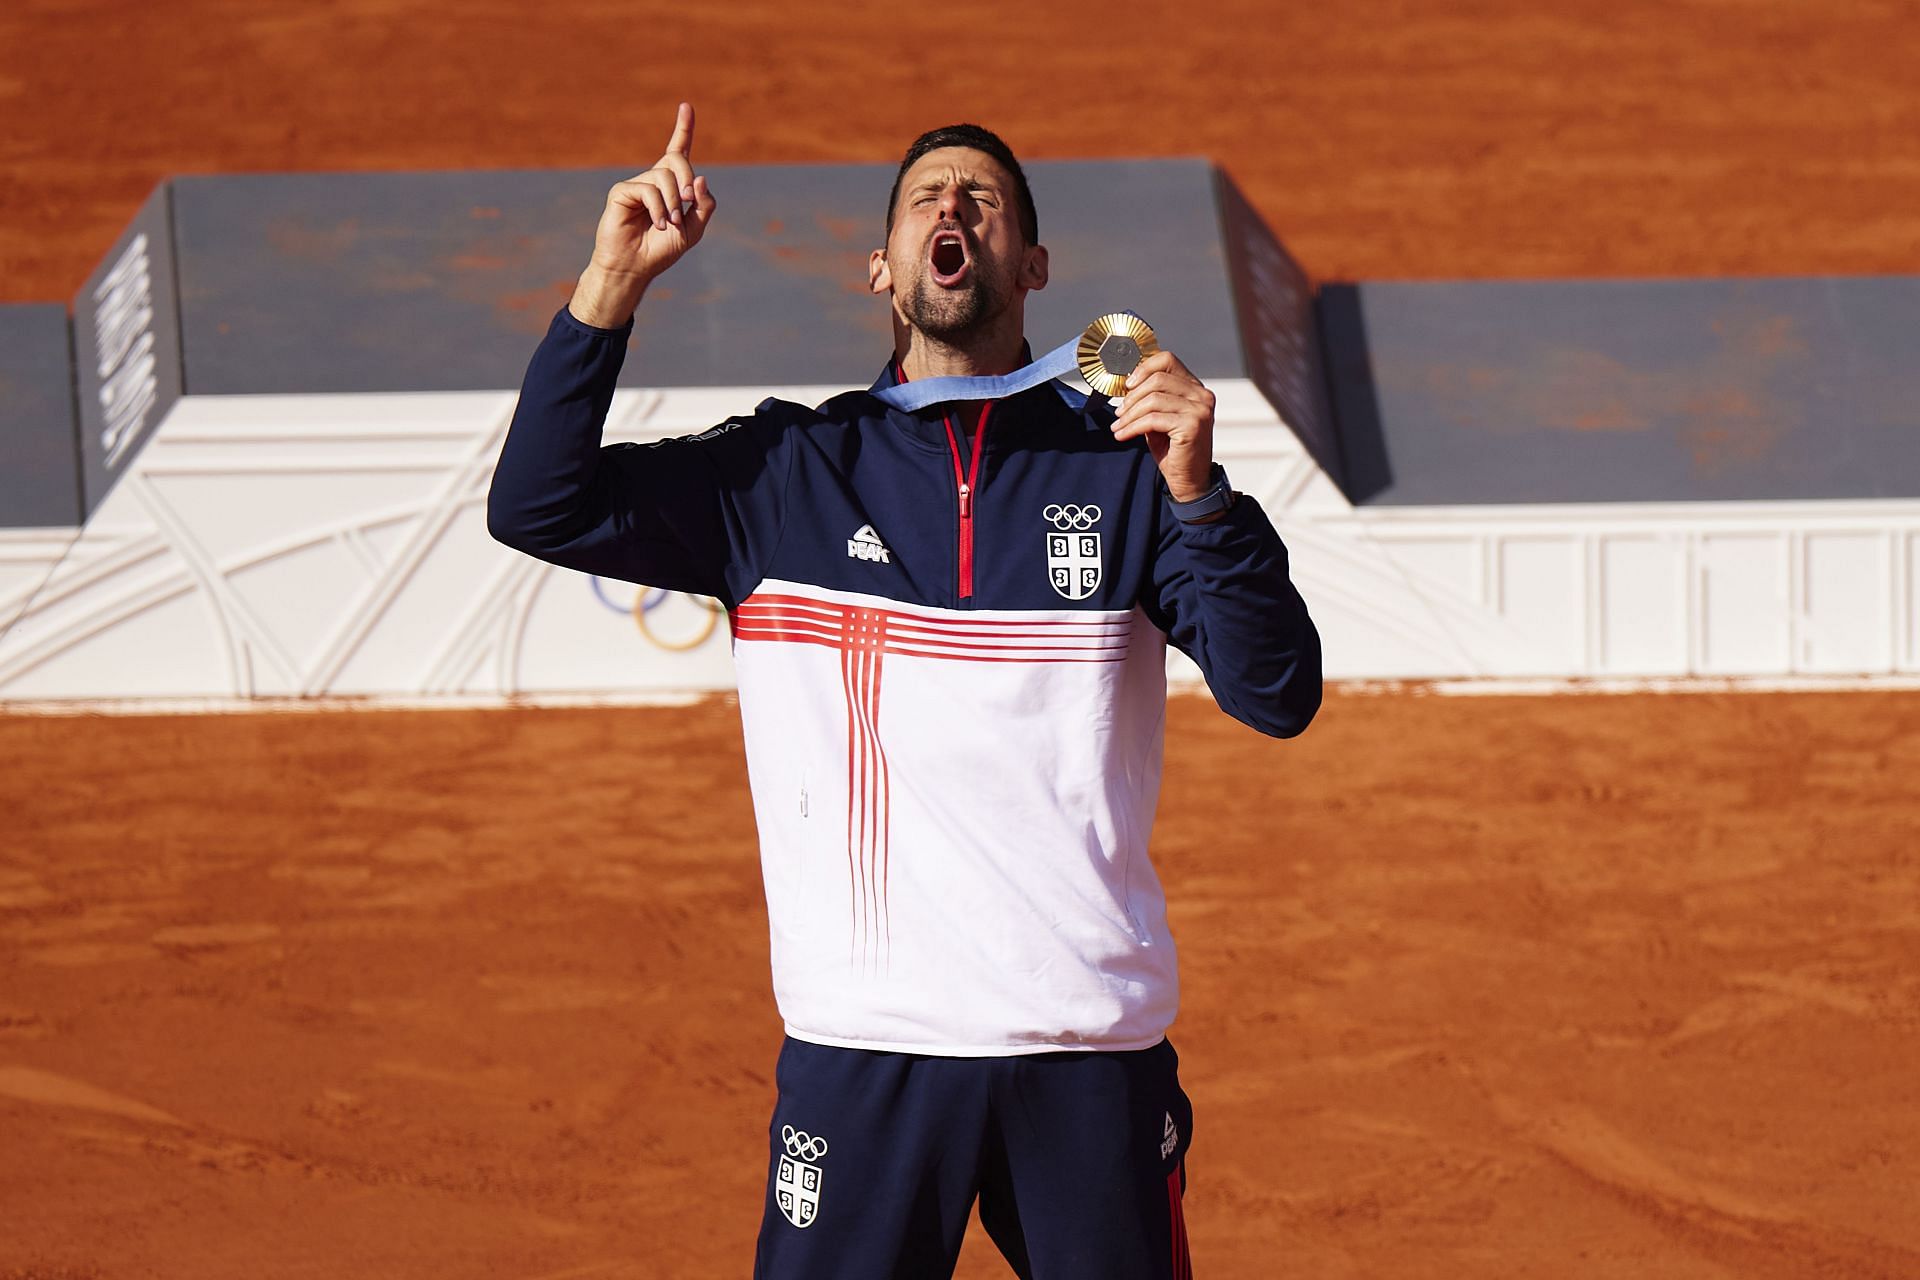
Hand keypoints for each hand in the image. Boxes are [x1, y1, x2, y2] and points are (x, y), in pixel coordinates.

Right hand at [570, 102, 717, 327]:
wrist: (636, 267)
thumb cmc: (662, 250)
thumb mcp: (694, 229)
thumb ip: (703, 205)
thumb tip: (701, 177)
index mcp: (671, 186)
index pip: (678, 151)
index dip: (683, 128)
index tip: (687, 107)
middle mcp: (653, 180)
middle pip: (677, 159)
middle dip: (688, 180)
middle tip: (686, 204)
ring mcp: (637, 184)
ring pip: (664, 176)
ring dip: (673, 203)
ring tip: (668, 224)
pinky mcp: (621, 191)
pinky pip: (648, 189)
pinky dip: (658, 208)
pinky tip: (657, 224)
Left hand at [1108, 350, 1216, 501]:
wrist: (1189, 480)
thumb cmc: (1173, 449)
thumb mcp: (1159, 417)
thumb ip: (1150, 398)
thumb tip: (1127, 383)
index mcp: (1195, 388)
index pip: (1167, 360)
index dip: (1143, 368)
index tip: (1127, 385)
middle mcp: (1202, 395)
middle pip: (1157, 379)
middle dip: (1132, 396)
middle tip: (1119, 413)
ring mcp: (1199, 409)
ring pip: (1153, 399)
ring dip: (1129, 415)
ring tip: (1118, 426)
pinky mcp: (1192, 425)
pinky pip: (1152, 419)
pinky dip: (1132, 427)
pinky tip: (1123, 435)